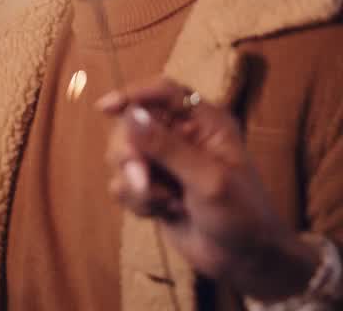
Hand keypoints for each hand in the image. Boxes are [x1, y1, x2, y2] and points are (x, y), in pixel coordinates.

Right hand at [100, 79, 318, 300]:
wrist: (247, 262)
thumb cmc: (242, 215)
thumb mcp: (208, 180)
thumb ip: (167, 147)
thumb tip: (131, 115)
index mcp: (204, 123)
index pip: (163, 93)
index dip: (133, 95)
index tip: (106, 108)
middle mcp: (181, 137)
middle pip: (132, 125)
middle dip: (130, 153)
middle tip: (141, 177)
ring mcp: (164, 164)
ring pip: (122, 156)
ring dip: (136, 183)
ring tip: (163, 202)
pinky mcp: (152, 189)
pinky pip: (123, 185)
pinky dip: (137, 200)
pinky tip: (162, 213)